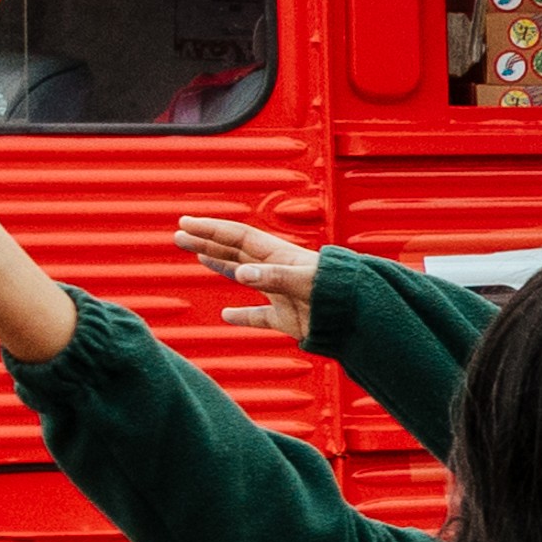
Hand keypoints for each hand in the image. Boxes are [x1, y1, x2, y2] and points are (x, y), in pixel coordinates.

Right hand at [163, 211, 327, 342]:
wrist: (362, 316)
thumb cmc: (339, 292)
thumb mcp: (305, 281)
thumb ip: (274, 277)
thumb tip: (242, 273)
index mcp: (279, 256)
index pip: (238, 236)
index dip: (212, 228)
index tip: (186, 222)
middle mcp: (277, 271)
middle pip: (235, 250)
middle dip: (207, 240)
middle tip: (179, 234)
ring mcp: (281, 293)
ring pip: (243, 276)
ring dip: (220, 265)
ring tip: (199, 255)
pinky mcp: (288, 318)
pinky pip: (260, 316)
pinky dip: (242, 316)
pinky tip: (227, 316)